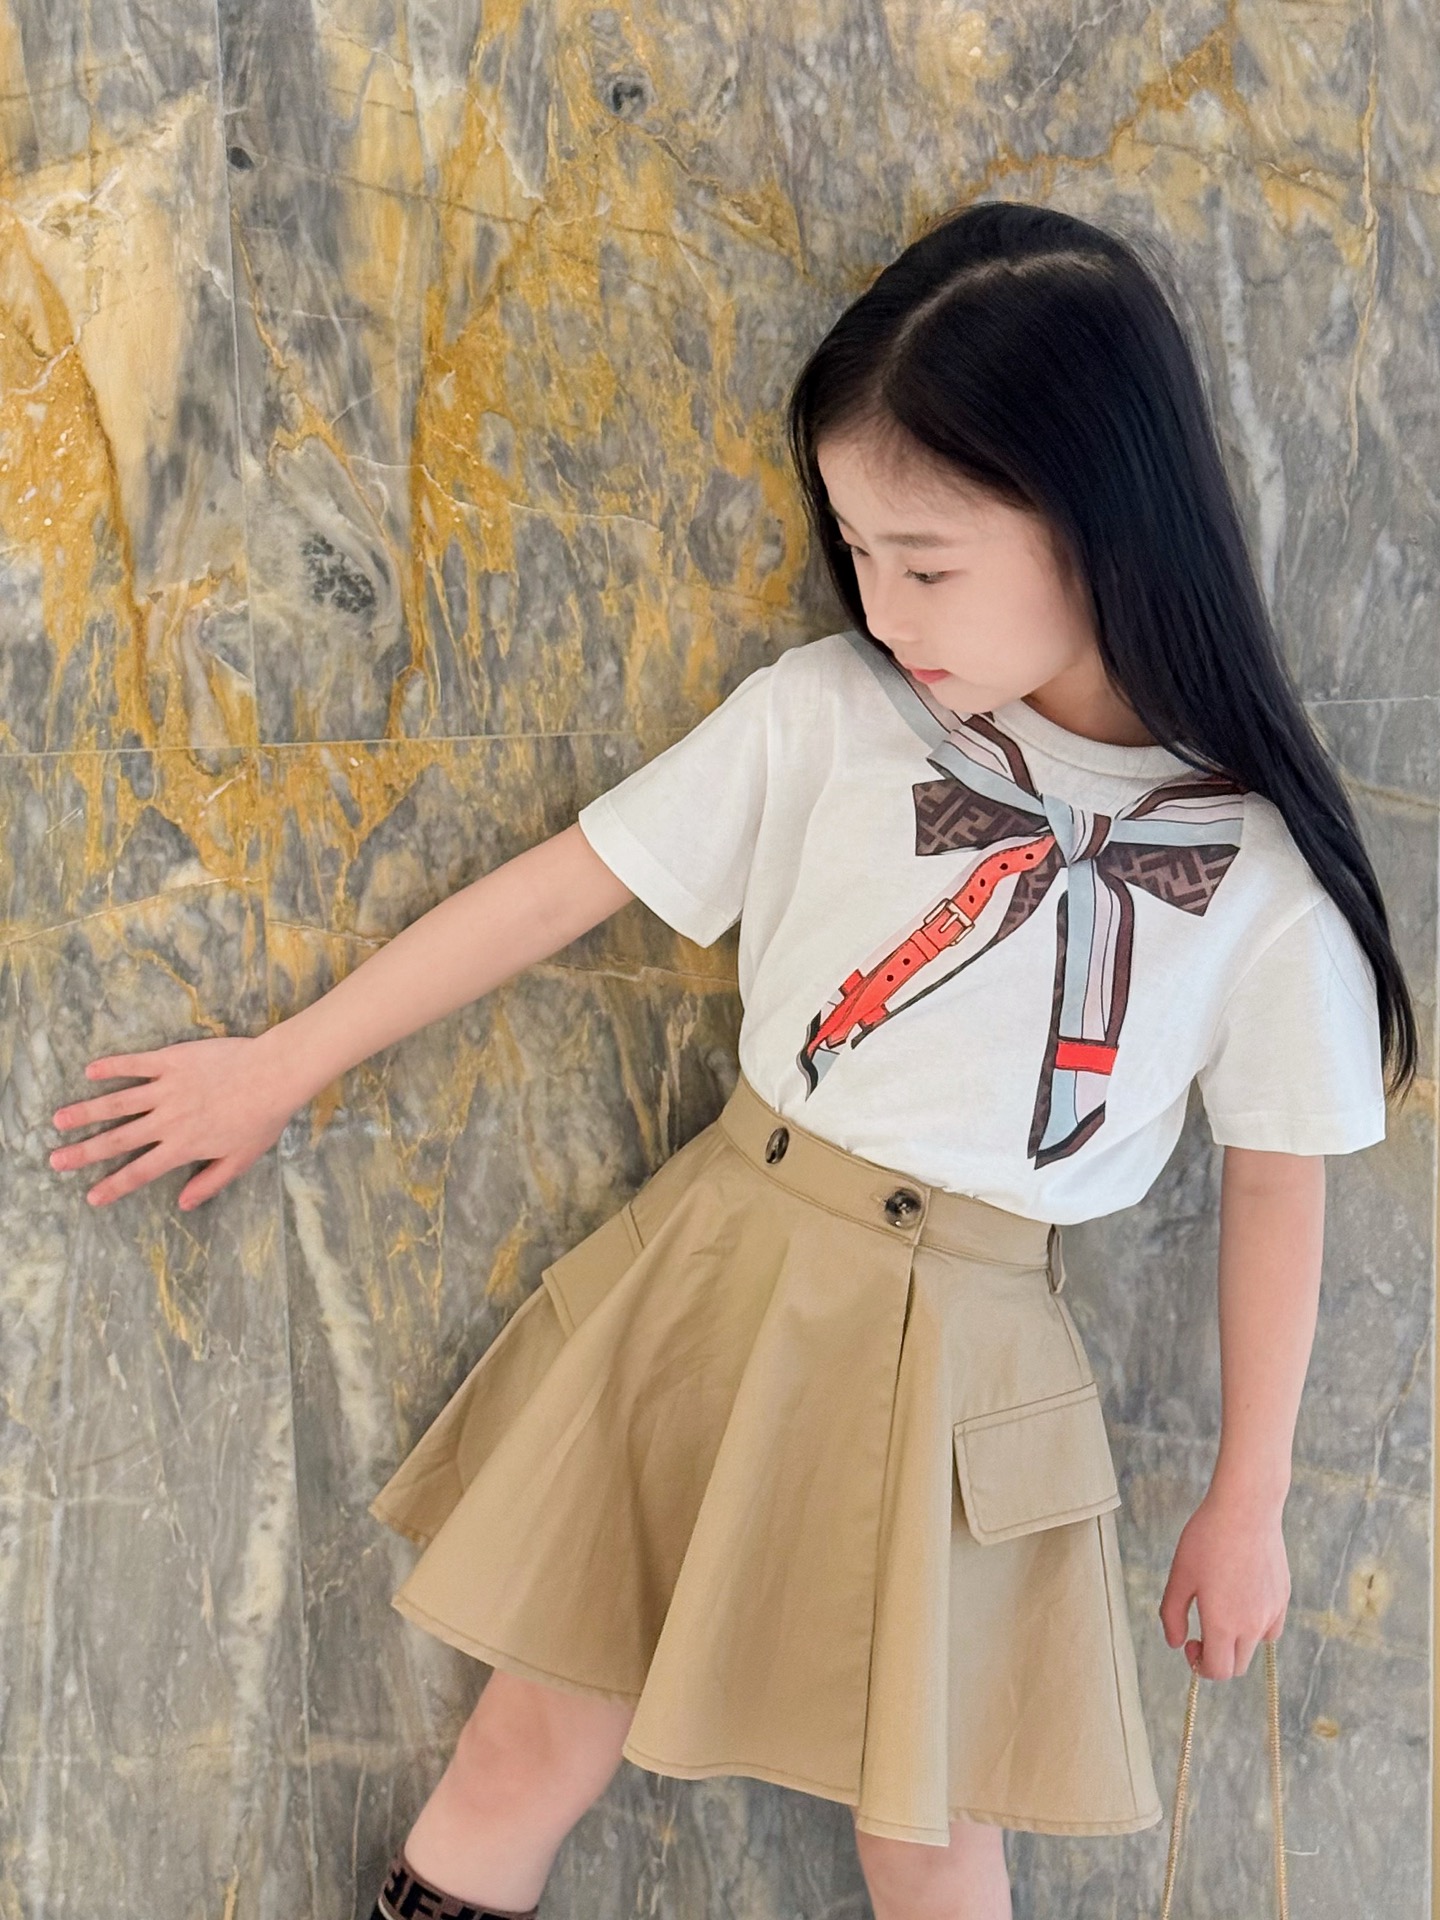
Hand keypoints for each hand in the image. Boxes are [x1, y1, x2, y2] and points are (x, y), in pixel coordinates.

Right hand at [48, 1036, 297, 1211]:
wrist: (274, 1076)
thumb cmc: (262, 1119)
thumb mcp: (240, 1159)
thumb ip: (210, 1182)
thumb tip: (184, 1203)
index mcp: (183, 1147)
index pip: (140, 1172)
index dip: (114, 1186)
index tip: (91, 1197)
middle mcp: (168, 1121)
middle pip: (118, 1140)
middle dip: (84, 1152)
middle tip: (56, 1161)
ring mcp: (168, 1089)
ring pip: (118, 1103)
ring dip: (86, 1112)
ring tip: (59, 1120)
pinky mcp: (172, 1061)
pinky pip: (136, 1064)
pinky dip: (112, 1067)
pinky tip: (90, 1071)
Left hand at [1158, 1480, 1290, 1679]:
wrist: (1245, 1509)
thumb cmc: (1208, 1539)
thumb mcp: (1179, 1576)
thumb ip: (1172, 1615)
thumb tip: (1176, 1643)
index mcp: (1224, 1624)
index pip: (1218, 1671)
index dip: (1200, 1666)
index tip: (1191, 1643)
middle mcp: (1252, 1625)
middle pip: (1237, 1665)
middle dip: (1217, 1657)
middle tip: (1201, 1630)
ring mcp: (1272, 1612)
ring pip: (1255, 1647)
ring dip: (1237, 1642)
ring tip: (1222, 1609)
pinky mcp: (1283, 1597)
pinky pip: (1271, 1627)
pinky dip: (1256, 1626)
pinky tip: (1242, 1600)